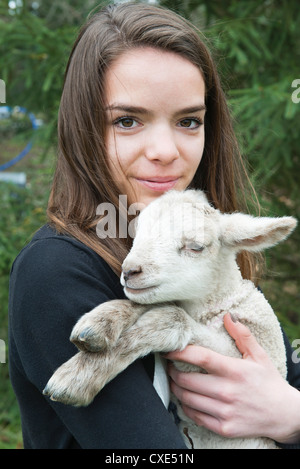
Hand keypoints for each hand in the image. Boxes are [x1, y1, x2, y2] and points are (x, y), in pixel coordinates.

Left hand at [166, 313, 299, 443]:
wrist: (283, 415)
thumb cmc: (268, 382)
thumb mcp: (259, 355)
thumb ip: (242, 335)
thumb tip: (227, 316)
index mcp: (235, 371)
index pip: (201, 358)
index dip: (180, 352)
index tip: (168, 349)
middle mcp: (228, 392)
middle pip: (187, 380)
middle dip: (173, 372)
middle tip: (170, 366)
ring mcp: (225, 411)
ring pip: (187, 399)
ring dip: (176, 388)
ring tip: (175, 380)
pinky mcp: (224, 427)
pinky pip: (194, 416)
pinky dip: (185, 406)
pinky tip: (186, 398)